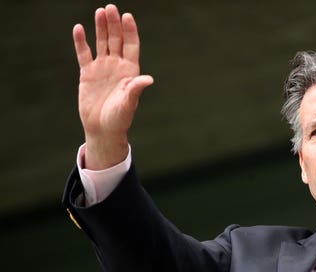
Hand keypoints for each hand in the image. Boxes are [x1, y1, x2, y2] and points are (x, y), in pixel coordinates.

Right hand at [72, 4, 153, 168]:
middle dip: (114, 24)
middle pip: (116, 40)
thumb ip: (136, 89)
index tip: (127, 16)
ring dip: (101, 28)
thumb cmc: (119, 118)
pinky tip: (79, 28)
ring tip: (100, 11)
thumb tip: (148, 79)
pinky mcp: (87, 73)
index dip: (130, 31)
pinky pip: (84, 53)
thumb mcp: (129, 103)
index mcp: (130, 71)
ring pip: (101, 42)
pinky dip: (81, 42)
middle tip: (111, 8)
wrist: (103, 129)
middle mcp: (117, 66)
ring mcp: (102, 68)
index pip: (131, 46)